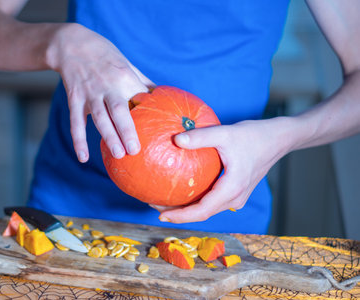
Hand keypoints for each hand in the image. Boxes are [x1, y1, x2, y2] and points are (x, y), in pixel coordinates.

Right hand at [48, 23, 154, 162]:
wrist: (72, 44)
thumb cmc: (105, 55)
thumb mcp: (127, 64)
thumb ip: (142, 82)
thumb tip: (162, 97)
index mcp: (125, 77)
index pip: (140, 98)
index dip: (148, 114)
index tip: (159, 132)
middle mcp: (108, 86)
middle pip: (119, 111)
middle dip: (127, 131)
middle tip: (135, 151)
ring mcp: (90, 93)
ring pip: (99, 118)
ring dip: (108, 136)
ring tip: (118, 154)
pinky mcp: (75, 98)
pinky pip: (76, 122)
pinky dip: (78, 140)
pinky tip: (83, 158)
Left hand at [155, 117, 292, 222]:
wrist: (279, 138)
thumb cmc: (254, 135)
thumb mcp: (225, 133)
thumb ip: (199, 137)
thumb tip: (175, 140)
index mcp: (232, 189)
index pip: (202, 211)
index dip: (179, 216)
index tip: (160, 214)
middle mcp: (235, 197)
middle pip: (203, 212)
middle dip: (178, 212)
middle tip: (155, 204)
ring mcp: (237, 195)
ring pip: (208, 207)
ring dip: (188, 207)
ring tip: (166, 199)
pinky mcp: (237, 189)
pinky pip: (214, 199)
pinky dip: (198, 198)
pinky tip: (185, 187)